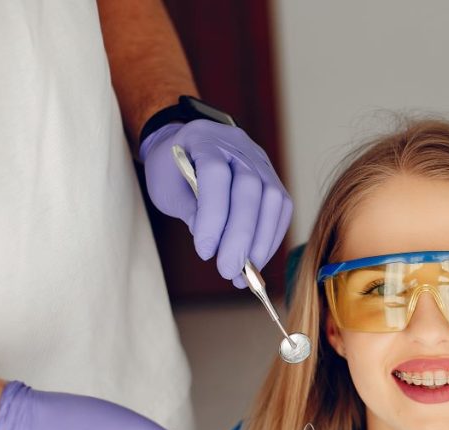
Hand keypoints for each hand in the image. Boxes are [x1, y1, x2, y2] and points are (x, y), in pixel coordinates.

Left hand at [140, 119, 292, 288]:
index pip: (215, 175)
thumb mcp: (166, 187)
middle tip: (229, 270)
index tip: (205, 252)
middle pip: (249, 189)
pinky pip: (282, 209)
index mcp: (204, 140)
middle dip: (241, 236)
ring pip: (273, 199)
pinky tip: (258, 258)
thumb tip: (214, 244)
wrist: (191, 146)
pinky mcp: (274, 180)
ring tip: (246, 271)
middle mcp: (239, 146)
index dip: (213, 215)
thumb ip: (188, 210)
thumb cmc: (174, 169)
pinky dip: (272, 236)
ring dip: (262, 240)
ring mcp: (261, 162)